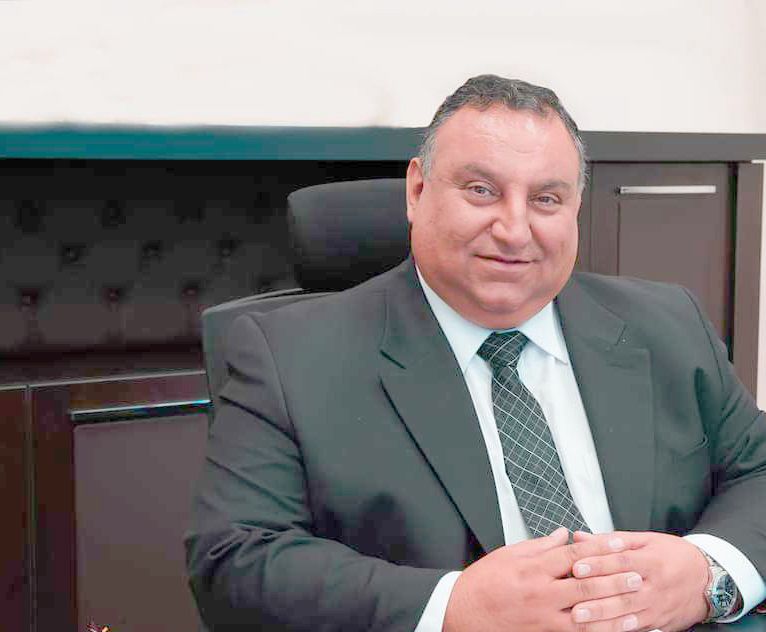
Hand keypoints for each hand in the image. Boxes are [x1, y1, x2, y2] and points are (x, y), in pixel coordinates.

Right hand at [443, 528, 643, 631]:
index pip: (574, 555)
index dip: (600, 548)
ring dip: (613, 608)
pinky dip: (598, 631)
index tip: (620, 542)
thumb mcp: (509, 554)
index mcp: (533, 569)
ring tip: (635, 602)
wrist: (462, 613)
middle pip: (586, 585)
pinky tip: (614, 627)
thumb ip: (540, 545)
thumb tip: (564, 535)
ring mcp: (544, 619)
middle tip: (637, 573)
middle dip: (615, 578)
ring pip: (587, 614)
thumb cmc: (483, 583)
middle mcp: (542, 594)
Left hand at [569, 531, 708, 631]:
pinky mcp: (660, 622)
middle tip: (572, 601)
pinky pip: (637, 628)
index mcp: (651, 560)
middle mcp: (656, 585)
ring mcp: (658, 606)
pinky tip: (602, 630)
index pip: (622, 561)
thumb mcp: (646, 540)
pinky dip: (619, 629)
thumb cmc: (673, 555)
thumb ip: (611, 540)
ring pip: (628, 613)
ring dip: (603, 617)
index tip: (576, 567)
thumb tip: (580, 537)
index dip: (599, 564)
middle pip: (623, 592)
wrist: (709, 580)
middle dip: (596, 597)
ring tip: (580, 618)